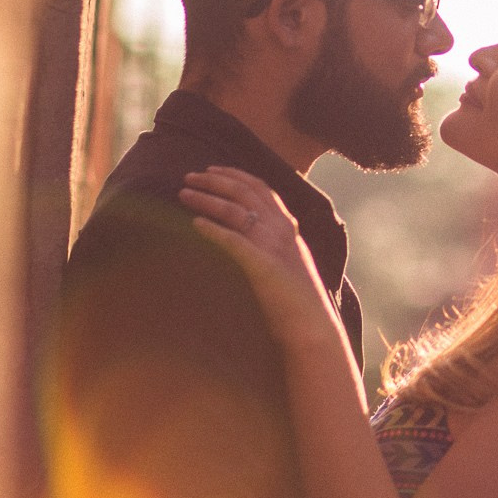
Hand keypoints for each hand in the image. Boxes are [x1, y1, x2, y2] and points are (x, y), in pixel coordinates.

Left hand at [181, 166, 337, 337]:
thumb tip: (247, 239)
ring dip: (207, 199)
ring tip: (183, 194)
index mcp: (288, 227)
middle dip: (215, 180)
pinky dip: (213, 229)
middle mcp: (282, 230)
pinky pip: (234, 240)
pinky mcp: (263, 265)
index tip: (212, 169)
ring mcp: (274, 246)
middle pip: (245, 192)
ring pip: (236, 210)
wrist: (313, 327)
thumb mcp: (286, 264)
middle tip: (188, 176)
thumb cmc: (296, 301)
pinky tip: (195, 224)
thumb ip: (271, 247)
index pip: (261, 188)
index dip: (235, 175)